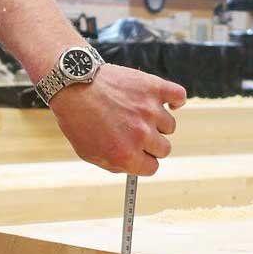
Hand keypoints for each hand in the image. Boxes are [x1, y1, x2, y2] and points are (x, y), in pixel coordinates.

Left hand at [50, 64, 186, 176]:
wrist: (73, 84)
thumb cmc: (78, 120)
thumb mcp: (89, 153)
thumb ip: (116, 164)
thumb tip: (134, 169)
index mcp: (125, 155)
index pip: (151, 168)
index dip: (144, 161)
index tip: (138, 154)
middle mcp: (141, 135)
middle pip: (164, 149)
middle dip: (151, 145)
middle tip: (136, 133)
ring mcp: (149, 111)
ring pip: (169, 126)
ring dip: (157, 122)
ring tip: (138, 114)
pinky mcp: (153, 87)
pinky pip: (179, 96)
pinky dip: (175, 100)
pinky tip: (165, 102)